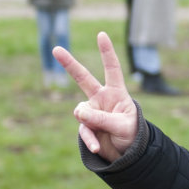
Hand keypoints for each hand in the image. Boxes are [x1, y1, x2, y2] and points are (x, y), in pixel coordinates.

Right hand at [59, 32, 139, 156]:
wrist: (127, 154)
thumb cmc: (131, 134)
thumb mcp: (122, 125)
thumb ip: (102, 118)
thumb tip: (78, 112)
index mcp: (116, 93)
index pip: (112, 69)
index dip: (107, 52)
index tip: (101, 35)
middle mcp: (102, 99)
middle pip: (84, 78)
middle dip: (69, 64)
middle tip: (56, 49)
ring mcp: (92, 112)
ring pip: (82, 112)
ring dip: (91, 124)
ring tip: (102, 137)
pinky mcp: (86, 127)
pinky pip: (84, 131)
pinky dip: (90, 140)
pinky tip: (97, 148)